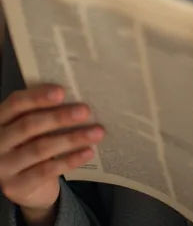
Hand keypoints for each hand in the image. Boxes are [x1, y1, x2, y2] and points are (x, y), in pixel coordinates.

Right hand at [0, 84, 103, 211]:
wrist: (28, 187)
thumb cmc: (33, 144)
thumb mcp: (33, 127)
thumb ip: (45, 112)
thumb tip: (77, 96)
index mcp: (1, 119)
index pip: (15, 103)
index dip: (38, 96)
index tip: (62, 92)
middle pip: (29, 125)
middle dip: (59, 117)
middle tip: (85, 111)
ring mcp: (4, 167)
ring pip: (40, 148)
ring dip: (72, 138)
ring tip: (96, 132)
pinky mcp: (16, 186)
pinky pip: (47, 171)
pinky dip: (70, 160)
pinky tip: (88, 151)